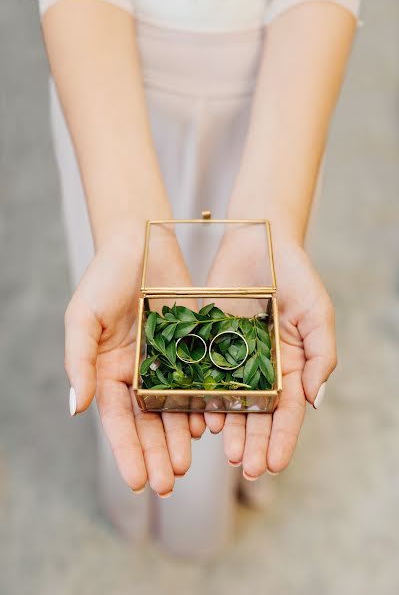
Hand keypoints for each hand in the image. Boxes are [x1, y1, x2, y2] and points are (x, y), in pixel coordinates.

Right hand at [64, 234, 205, 495]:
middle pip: (147, 422)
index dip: (126, 450)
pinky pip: (198, 383)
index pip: (116, 419)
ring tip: (186, 463)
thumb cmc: (105, 276)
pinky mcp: (191, 350)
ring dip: (179, 437)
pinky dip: (201, 405)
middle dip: (155, 453)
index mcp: (108, 371)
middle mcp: (137, 373)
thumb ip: (79, 361)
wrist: (142, 243)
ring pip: (174, 408)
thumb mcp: (83, 317)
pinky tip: (208, 425)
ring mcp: (165, 364)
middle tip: (168, 485)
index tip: (135, 482)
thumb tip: (77, 408)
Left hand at [204, 230, 336, 476]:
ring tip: (227, 454)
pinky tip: (204, 419)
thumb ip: (320, 355)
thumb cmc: (295, 274)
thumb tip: (315, 401)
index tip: (275, 465)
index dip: (283, 438)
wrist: (258, 240)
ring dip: (231, 430)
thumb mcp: (317, 312)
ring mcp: (233, 357)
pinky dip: (205, 399)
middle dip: (255, 443)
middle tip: (248, 470)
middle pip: (259, 414)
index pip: (289, 410)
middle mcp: (261, 367)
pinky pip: (205, 376)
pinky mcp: (208, 343)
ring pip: (231, 401)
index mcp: (290, 363)